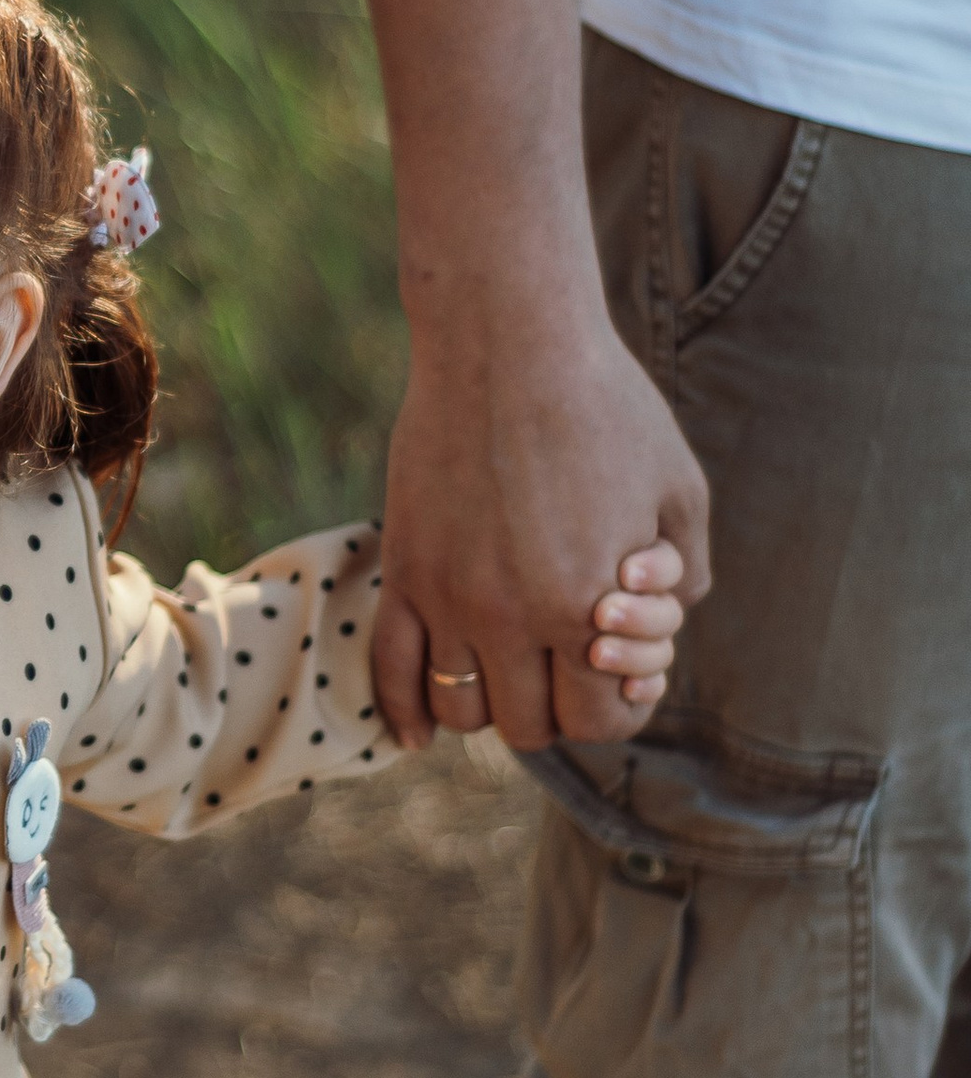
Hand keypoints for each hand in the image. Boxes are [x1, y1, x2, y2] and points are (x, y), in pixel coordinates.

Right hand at [374, 296, 710, 752]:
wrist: (506, 339)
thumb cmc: (607, 406)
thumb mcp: (679, 492)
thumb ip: (686, 576)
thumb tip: (659, 627)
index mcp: (587, 603)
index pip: (600, 717)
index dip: (621, 702)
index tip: (621, 666)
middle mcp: (512, 614)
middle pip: (530, 725)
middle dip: (560, 707)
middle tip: (568, 661)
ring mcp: (448, 594)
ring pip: (462, 710)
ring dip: (491, 706)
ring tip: (508, 669)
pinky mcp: (404, 568)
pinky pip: (391, 670)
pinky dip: (404, 716)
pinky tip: (416, 738)